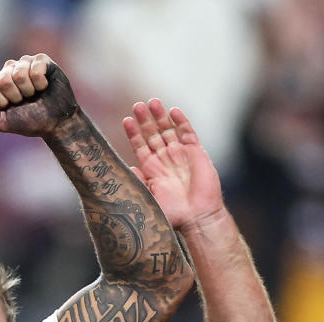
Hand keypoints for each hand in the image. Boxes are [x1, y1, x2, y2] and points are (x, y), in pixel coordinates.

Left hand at [0, 53, 78, 137]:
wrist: (55, 123)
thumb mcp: (2, 122)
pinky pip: (35, 67)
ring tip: (34, 94)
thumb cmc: (28, 121)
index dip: (2, 101)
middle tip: (24, 101)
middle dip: (16, 96)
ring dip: (28, 90)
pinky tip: (44, 86)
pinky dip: (40, 82)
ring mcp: (25, 63)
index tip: (11, 107)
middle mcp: (9, 69)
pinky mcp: (41, 60)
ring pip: (19, 73)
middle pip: (4, 79)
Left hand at [123, 99, 223, 229]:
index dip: (133, 133)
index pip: (140, 146)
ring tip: (152, 102)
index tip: (126, 120)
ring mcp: (180, 154)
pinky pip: (188, 133)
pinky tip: (173, 111)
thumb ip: (138, 184)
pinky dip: (181, 122)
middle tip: (137, 105)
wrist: (197, 217)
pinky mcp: (196, 153)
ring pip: (168, 130)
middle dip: (145, 120)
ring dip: (160, 116)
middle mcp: (165, 160)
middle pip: (153, 134)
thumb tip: (127, 169)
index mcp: (151, 170)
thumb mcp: (148, 199)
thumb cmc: (173, 214)